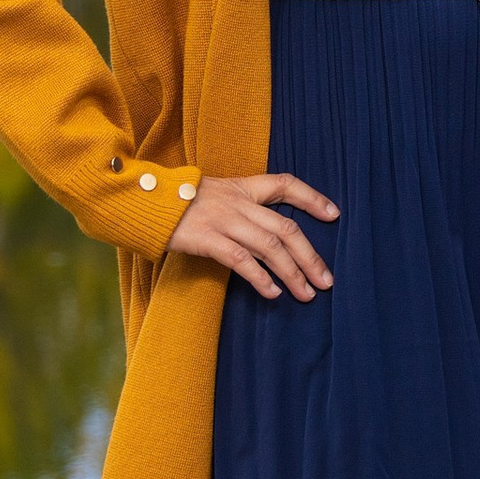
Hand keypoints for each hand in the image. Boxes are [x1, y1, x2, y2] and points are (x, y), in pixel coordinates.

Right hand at [168, 172, 338, 300]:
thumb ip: (240, 206)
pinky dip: (260, 278)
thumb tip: (266, 232)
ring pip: (270, 247)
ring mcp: (224, 220)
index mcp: (242, 187)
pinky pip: (241, 260)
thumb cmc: (179, 202)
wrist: (144, 201)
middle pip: (285, 228)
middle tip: (327, 280)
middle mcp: (239, 202)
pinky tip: (273, 294)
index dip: (312, 198)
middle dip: (310, 256)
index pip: (285, 184)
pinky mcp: (207, 239)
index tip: (334, 214)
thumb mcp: (215, 193)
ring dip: (292, 273)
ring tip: (307, 293)